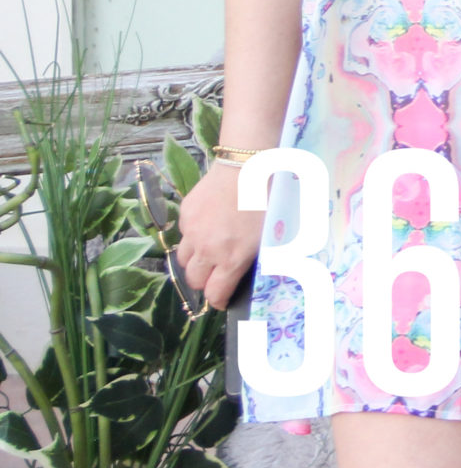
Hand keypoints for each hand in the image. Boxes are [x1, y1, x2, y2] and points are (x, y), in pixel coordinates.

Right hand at [175, 163, 265, 312]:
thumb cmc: (269, 200)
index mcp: (231, 258)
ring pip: (183, 259)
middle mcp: (206, 249)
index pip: (214, 293)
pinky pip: (184, 234)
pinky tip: (208, 227)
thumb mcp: (270, 234)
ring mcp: (192, 231)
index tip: (222, 301)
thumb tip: (249, 273)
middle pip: (193, 280)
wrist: (247, 166)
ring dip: (194, 263)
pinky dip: (193, 237)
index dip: (218, 301)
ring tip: (208, 255)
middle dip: (204, 283)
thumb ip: (255, 257)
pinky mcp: (185, 214)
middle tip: (215, 277)